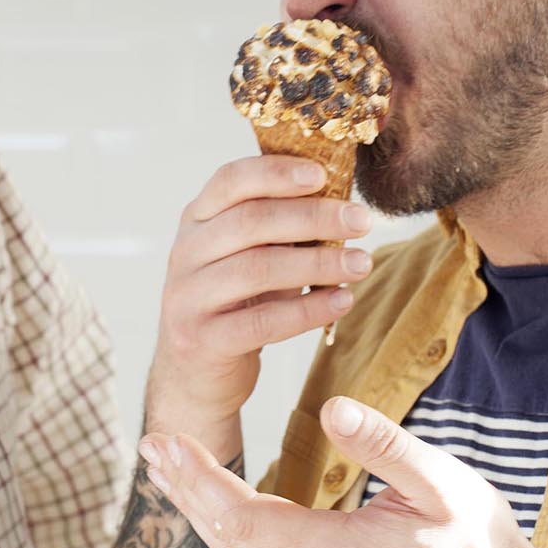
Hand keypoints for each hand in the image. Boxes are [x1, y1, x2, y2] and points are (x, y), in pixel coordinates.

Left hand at [139, 396, 539, 547]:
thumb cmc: (475, 541)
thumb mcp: (439, 482)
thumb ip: (383, 444)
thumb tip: (335, 405)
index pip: (241, 517)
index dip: (199, 479)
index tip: (167, 442)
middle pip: (227, 539)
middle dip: (186, 490)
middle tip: (151, 445)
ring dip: (202, 512)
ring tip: (170, 470)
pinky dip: (229, 531)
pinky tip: (217, 506)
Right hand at [144, 156, 373, 436]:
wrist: (194, 374)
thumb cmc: (234, 304)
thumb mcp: (248, 257)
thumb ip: (279, 231)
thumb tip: (341, 204)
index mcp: (197, 220)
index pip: (231, 181)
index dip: (276, 172)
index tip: (323, 175)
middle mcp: (185, 253)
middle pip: (250, 222)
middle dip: (313, 217)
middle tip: (361, 221)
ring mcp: (188, 297)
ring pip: (257, 269)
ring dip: (319, 263)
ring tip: (362, 263)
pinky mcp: (201, 340)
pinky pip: (262, 322)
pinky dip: (307, 310)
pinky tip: (341, 302)